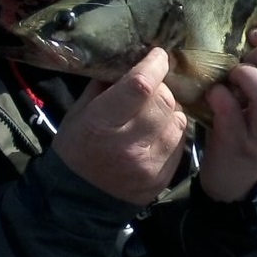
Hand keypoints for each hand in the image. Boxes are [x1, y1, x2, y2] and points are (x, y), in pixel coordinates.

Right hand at [52, 48, 187, 206]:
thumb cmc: (77, 147)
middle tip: (153, 86)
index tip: (158, 55)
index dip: (154, 65)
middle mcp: (127, 145)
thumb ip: (106, 85)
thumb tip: (134, 58)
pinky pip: (180, 142)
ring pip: (177, 120)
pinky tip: (157, 131)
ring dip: (170, 109)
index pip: (140, 85)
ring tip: (155, 110)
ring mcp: (148, 164)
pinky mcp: (162, 177)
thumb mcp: (80, 111)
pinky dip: (172, 130)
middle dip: (162, 86)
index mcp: (101, 123)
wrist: (78, 201)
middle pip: (164, 101)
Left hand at [198, 28, 256, 201]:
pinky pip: (233, 117)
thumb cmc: (244, 130)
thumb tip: (243, 39)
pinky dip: (221, 98)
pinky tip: (212, 94)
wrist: (234, 181)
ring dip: (248, 77)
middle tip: (244, 56)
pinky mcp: (239, 146)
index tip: (255, 33)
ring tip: (231, 75)